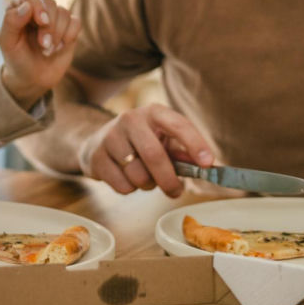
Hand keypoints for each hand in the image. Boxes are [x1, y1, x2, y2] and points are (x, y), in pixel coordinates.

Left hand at [0, 0, 81, 109]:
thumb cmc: (16, 58)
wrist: (32, 78)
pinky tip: (59, 48)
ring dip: (57, 34)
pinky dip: (69, 35)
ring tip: (47, 51)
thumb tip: (27, 6)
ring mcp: (54, 18)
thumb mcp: (7, 42)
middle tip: (43, 45)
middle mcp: (37, 9)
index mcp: (18, 8)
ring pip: (63, 12)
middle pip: (50, 3)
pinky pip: (75, 22)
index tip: (41, 22)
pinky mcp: (68, 28)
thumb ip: (11, 22)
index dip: (38, 6)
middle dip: (49, 26)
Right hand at [77, 103, 214, 195]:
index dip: (195, 144)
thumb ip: (183, 153)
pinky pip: (122, 185)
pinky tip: (126, 177)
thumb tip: (206, 168)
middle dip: (169, 179)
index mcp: (154, 113)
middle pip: (154, 155)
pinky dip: (130, 189)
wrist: (98, 141)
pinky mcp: (96, 156)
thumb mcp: (163, 140)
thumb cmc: (141, 142)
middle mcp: (131, 119)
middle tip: (175, 192)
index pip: (178, 125)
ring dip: (147, 185)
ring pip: (138, 175)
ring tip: (144, 177)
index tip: (207, 163)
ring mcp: (110, 136)